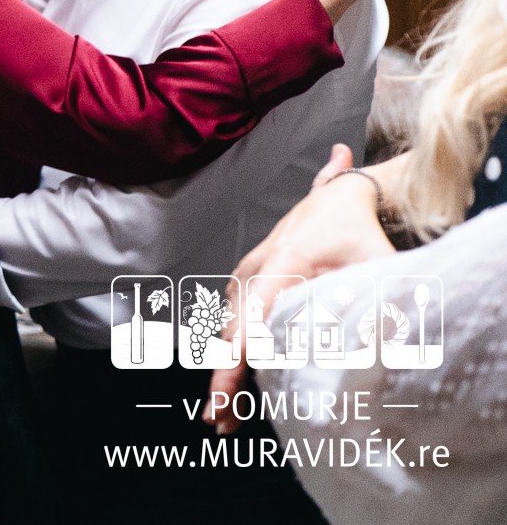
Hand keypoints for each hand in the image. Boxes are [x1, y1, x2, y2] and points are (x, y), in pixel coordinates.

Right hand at [203, 144, 393, 431]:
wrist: (336, 198)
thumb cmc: (355, 227)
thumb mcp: (376, 262)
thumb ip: (381, 301)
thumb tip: (396, 342)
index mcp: (282, 264)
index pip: (252, 318)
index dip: (236, 356)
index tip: (225, 389)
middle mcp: (253, 270)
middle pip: (231, 331)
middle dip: (223, 378)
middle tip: (223, 421)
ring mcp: (244, 276)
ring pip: (226, 330)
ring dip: (224, 371)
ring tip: (227, 414)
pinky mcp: (244, 284)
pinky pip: (231, 323)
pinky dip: (229, 354)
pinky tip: (233, 388)